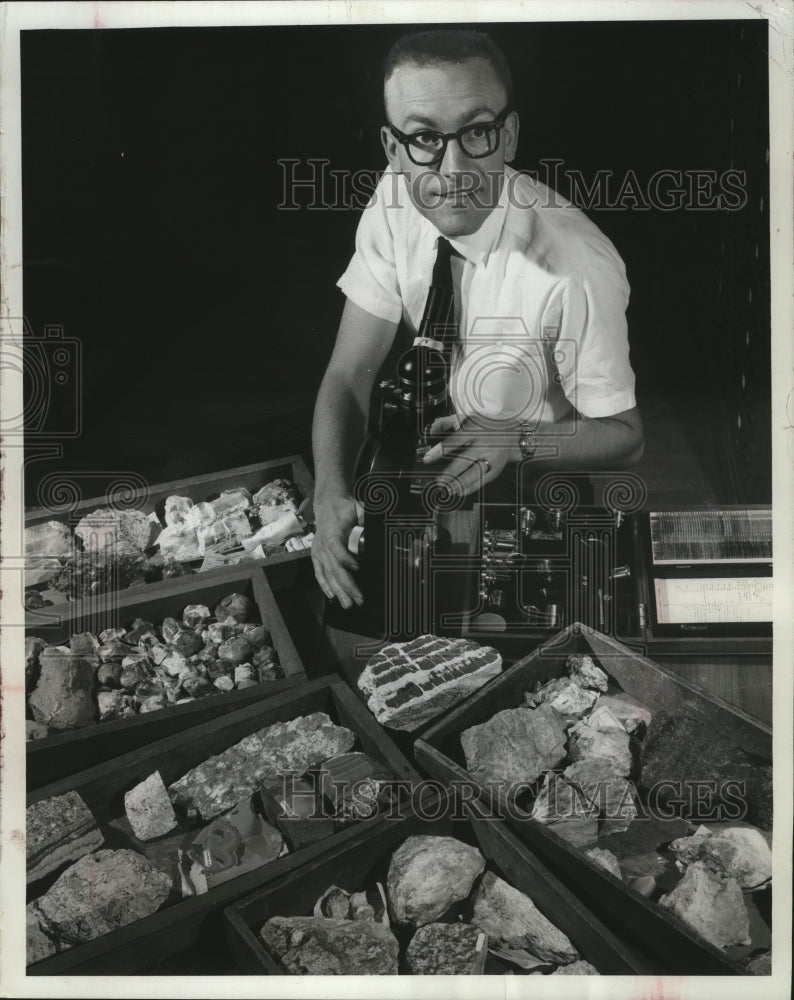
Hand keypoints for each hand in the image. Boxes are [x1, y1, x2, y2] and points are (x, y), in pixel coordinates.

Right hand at [311, 494, 363, 608]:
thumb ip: (365, 519)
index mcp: (332, 531)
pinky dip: (325, 586)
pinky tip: (333, 596)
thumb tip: (376, 531)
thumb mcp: (357, 508)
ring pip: (327, 574)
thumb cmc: (344, 507)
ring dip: (338, 590)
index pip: (336, 547)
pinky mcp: (316, 556)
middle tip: (358, 599)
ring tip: (348, 604)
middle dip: (346, 585)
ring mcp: (318, 551)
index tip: (357, 568)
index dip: (345, 558)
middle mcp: (322, 544)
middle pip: (333, 567)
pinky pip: (319, 573)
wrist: (327, 504)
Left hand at [421, 414, 515, 495]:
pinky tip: (460, 492)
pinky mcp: (496, 468)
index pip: (454, 441)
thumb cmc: (487, 425)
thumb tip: (432, 429)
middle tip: (438, 481)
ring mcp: (491, 458)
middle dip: (449, 473)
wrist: (513, 433)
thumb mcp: (468, 418)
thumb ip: (448, 422)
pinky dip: (470, 487)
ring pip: (474, 473)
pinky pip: (482, 480)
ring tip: (447, 490)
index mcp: (475, 431)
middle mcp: (483, 445)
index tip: (427, 458)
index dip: (439, 451)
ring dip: (459, 483)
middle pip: (464, 461)